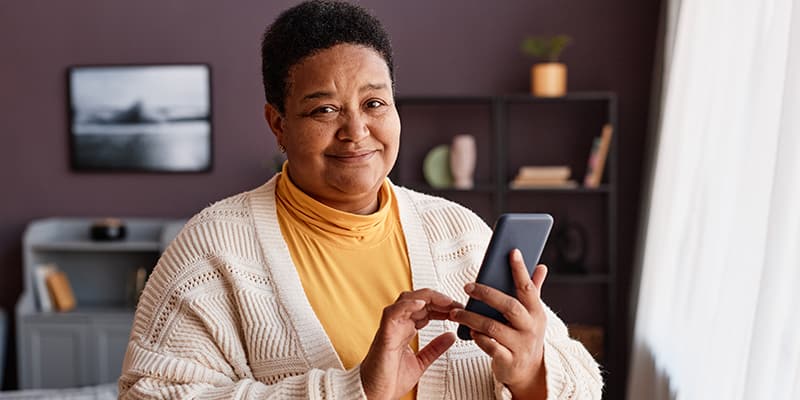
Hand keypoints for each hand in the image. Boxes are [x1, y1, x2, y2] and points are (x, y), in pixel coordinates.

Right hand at [360, 289, 460, 399]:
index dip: (443, 306)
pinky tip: (421, 303)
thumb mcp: (421, 362)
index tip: (458, 309)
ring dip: (427, 297)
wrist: (374, 394)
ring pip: (406, 300)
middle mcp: (398, 325)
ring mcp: (391, 328)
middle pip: (418, 300)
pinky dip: (407, 305)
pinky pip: (393, 312)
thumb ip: (435, 348)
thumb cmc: (389, 380)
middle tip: (456, 304)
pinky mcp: (385, 334)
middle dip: (439, 299)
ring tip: (445, 301)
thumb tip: (450, 336)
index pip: (426, 309)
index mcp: (406, 330)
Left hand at [449, 249, 548, 398]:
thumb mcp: (532, 315)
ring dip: (472, 317)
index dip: (520, 270)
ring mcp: (521, 345)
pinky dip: (477, 337)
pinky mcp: (509, 361)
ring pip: (494, 327)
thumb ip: (534, 290)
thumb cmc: (525, 336)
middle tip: (467, 287)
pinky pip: (490, 347)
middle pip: (509, 306)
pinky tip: (468, 331)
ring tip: (456, 312)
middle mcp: (531, 328)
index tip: (512, 251)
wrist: (529, 372)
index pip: (528, 287)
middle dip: (487, 294)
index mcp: (536, 312)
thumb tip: (542, 266)